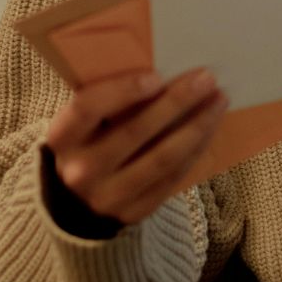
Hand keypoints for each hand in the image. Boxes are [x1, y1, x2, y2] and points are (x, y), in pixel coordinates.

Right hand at [46, 68, 227, 225]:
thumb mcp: (81, 126)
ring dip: (196, 127)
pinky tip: (209, 129)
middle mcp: (81, 170)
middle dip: (176, 102)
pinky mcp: (135, 211)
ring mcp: (108, 196)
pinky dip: (195, 151)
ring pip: (162, 158)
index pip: (88, 108)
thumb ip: (106, 103)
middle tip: (206, 79)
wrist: (77, 204)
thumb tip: (160, 70)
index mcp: (63, 139)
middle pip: (135, 131)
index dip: (122, 91)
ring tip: (218, 102)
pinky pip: (172, 178)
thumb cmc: (86, 146)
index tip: (157, 76)